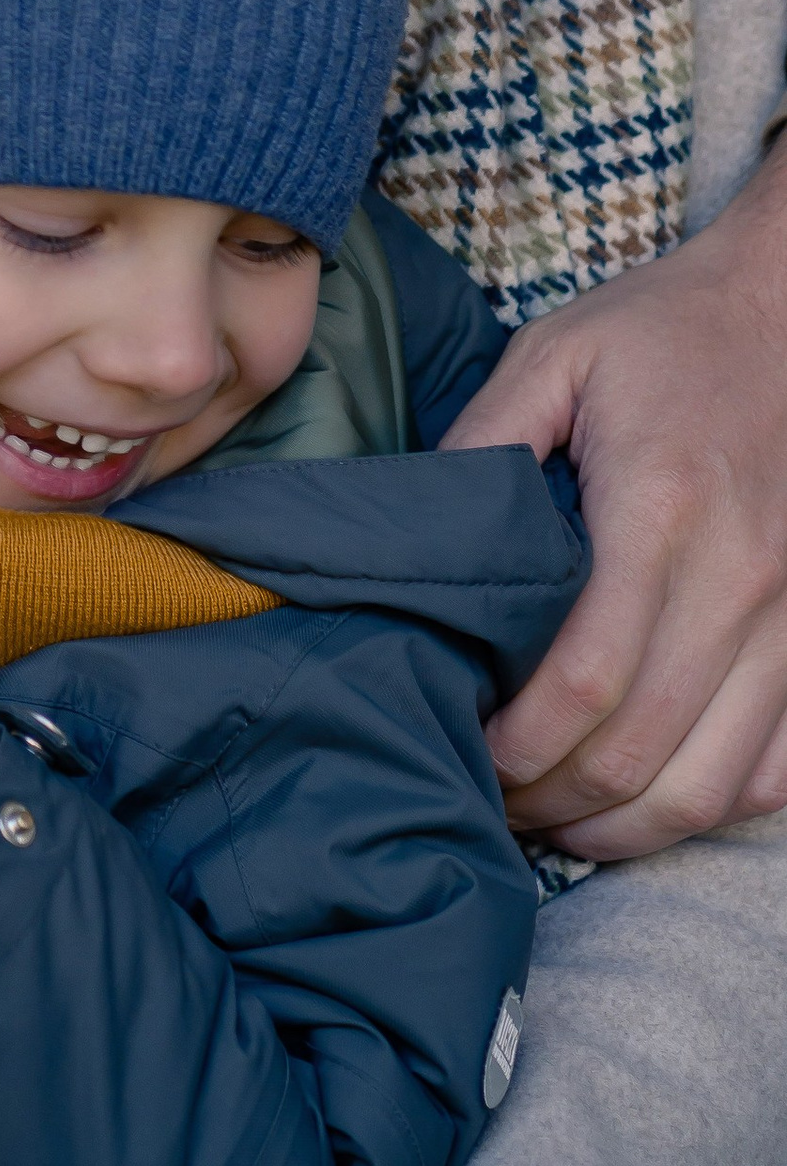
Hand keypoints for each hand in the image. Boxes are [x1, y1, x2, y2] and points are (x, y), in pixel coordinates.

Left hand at [444, 141, 786, 853]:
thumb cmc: (661, 335)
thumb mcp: (553, 357)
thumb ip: (481, 444)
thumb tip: (413, 538)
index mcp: (660, 511)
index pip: (583, 678)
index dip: (517, 744)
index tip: (465, 752)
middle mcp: (740, 581)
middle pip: (642, 753)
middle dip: (554, 801)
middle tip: (492, 801)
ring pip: (710, 786)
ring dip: (626, 830)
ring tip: (556, 821)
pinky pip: (774, 772)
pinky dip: (706, 806)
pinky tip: (645, 798)